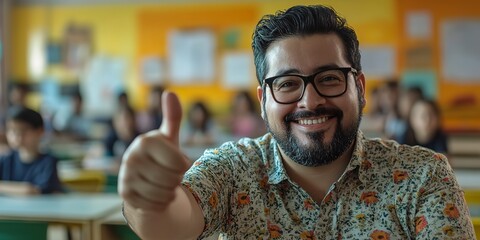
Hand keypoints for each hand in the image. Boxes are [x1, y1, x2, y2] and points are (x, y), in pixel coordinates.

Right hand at [118, 91, 190, 210]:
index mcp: (145, 141)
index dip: (185, 165)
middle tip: (169, 173)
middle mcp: (131, 157)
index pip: (181, 163)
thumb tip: (169, 92)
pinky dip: (162, 203)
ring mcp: (126, 177)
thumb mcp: (169, 137)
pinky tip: (155, 194)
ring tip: (163, 183)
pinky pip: (157, 206)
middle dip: (177, 179)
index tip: (178, 161)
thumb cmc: (160, 155)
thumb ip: (172, 117)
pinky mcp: (125, 195)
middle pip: (173, 179)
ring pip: (165, 194)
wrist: (142, 179)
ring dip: (170, 192)